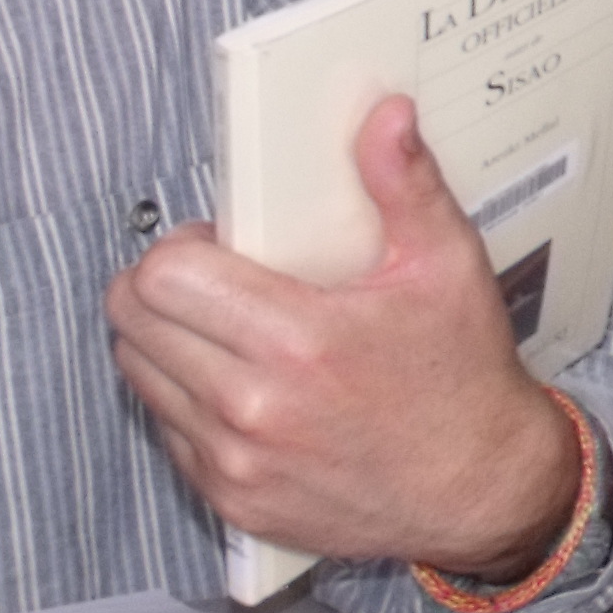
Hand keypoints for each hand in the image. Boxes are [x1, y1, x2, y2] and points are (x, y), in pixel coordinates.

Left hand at [105, 97, 582, 578]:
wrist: (480, 489)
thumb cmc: (463, 374)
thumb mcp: (448, 264)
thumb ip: (406, 183)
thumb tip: (386, 112)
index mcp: (299, 340)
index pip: (163, 278)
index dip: (180, 247)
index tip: (220, 244)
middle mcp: (253, 407)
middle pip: (132, 323)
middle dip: (158, 287)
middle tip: (211, 278)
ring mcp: (235, 461)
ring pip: (137, 376)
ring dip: (166, 342)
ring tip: (223, 328)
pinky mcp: (231, 500)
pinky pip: (167, 432)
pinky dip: (186, 400)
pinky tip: (241, 384)